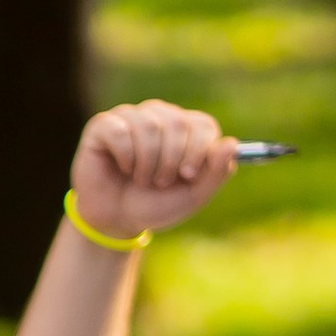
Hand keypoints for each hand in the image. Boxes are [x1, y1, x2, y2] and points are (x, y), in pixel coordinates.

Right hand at [69, 100, 234, 244]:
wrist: (115, 220)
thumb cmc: (155, 205)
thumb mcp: (192, 196)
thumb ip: (217, 172)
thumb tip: (230, 144)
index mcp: (186, 128)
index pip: (203, 125)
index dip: (198, 151)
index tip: (188, 176)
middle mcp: (160, 115)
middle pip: (176, 123)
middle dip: (171, 161)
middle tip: (160, 182)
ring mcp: (131, 117)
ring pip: (148, 126)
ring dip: (147, 163)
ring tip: (141, 178)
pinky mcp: (104, 125)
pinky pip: (120, 131)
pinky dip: (124, 157)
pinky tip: (122, 167)